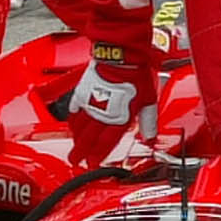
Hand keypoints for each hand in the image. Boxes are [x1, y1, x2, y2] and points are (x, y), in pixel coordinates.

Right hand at [61, 46, 154, 163]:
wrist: (121, 56)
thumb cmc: (136, 75)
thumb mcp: (148, 101)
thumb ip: (148, 122)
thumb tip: (150, 138)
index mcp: (118, 119)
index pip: (106, 143)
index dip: (98, 156)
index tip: (92, 164)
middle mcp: (102, 114)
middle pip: (88, 139)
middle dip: (81, 152)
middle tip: (75, 161)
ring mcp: (90, 103)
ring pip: (80, 127)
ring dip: (76, 139)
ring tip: (73, 147)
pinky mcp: (83, 91)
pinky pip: (74, 109)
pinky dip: (72, 119)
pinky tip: (71, 124)